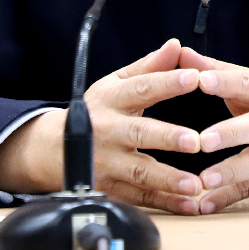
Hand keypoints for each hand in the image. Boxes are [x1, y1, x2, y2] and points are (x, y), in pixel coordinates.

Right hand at [0, 39, 204, 213]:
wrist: (53, 149)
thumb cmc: (96, 111)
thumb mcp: (116, 83)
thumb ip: (149, 67)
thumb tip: (177, 45)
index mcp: (112, 99)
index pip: (141, 87)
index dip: (167, 82)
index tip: (194, 77)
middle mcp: (108, 130)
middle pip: (139, 133)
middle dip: (167, 137)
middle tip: (195, 140)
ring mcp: (106, 162)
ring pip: (139, 172)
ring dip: (168, 180)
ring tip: (194, 185)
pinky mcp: (109, 188)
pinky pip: (140, 198)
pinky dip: (165, 203)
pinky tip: (188, 204)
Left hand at [178, 46, 248, 213]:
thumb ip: (215, 69)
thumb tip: (181, 52)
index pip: (246, 83)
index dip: (224, 82)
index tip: (200, 80)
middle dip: (230, 134)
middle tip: (202, 140)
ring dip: (229, 172)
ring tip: (204, 180)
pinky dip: (227, 198)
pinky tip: (204, 204)